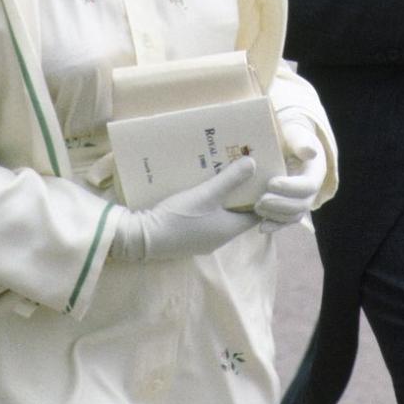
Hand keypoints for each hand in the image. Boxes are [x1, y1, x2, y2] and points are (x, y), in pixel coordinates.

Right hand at [109, 157, 257, 261]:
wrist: (142, 238)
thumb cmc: (178, 217)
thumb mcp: (206, 194)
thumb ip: (230, 179)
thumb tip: (254, 164)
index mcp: (229, 230)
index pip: (256, 215)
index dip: (261, 197)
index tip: (261, 178)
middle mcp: (219, 238)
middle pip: (238, 214)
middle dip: (240, 193)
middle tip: (242, 171)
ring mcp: (203, 240)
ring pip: (221, 216)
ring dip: (223, 198)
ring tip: (223, 175)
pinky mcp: (188, 237)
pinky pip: (206, 219)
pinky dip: (208, 205)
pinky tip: (201, 190)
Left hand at [254, 117, 327, 225]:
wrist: (288, 145)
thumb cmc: (289, 137)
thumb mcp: (295, 134)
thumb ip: (300, 142)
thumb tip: (310, 152)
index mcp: (316, 171)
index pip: (308, 185)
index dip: (290, 187)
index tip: (270, 183)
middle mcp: (312, 189)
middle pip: (302, 204)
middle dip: (281, 205)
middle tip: (260, 201)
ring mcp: (303, 200)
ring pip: (294, 215)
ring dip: (276, 216)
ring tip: (256, 208)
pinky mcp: (291, 208)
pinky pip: (286, 221)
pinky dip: (275, 225)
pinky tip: (261, 227)